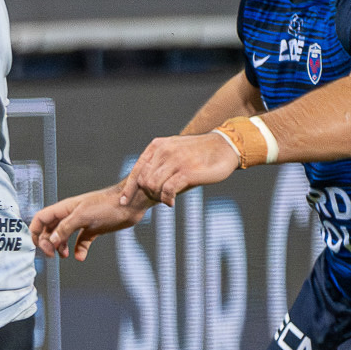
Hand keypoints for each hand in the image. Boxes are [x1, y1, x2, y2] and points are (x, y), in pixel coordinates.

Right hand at [29, 186, 148, 261]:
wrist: (130, 204)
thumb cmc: (108, 205)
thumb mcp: (83, 216)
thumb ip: (65, 228)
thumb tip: (50, 241)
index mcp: (64, 209)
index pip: (41, 219)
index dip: (35, 231)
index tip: (38, 246)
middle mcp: (70, 215)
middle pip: (50, 229)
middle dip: (47, 243)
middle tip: (51, 254)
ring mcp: (81, 222)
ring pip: (63, 236)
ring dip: (60, 247)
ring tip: (63, 255)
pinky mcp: (93, 229)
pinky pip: (81, 241)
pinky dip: (79, 249)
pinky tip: (80, 256)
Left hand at [120, 132, 239, 208]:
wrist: (226, 147)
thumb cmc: (199, 155)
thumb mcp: (176, 155)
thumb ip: (160, 165)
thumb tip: (143, 186)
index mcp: (157, 146)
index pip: (137, 170)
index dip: (129, 188)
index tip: (124, 202)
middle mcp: (164, 151)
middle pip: (143, 180)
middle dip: (148, 193)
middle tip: (159, 199)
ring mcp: (175, 160)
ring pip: (153, 185)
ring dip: (158, 197)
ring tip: (167, 199)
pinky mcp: (187, 171)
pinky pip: (167, 190)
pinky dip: (166, 199)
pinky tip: (171, 203)